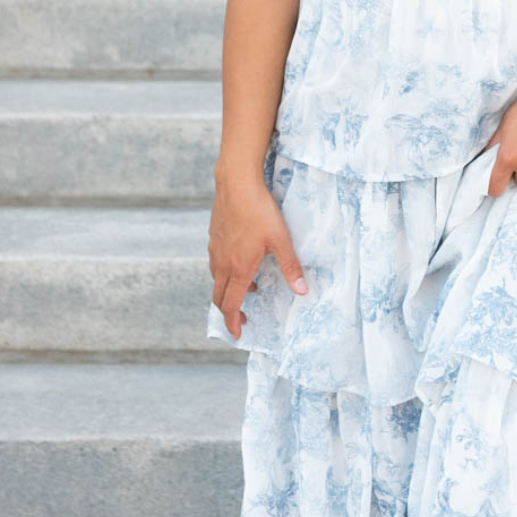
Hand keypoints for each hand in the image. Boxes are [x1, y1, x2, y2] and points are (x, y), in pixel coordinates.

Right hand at [208, 174, 307, 338]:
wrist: (236, 183)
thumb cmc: (259, 211)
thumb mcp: (281, 240)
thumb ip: (291, 267)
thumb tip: (303, 291)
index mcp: (238, 268)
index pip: (231, 305)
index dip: (233, 322)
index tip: (238, 333)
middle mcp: (222, 262)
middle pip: (219, 296)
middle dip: (229, 311)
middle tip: (242, 319)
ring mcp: (215, 249)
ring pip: (216, 279)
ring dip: (228, 290)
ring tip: (248, 289)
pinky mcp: (213, 236)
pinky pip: (215, 262)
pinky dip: (224, 272)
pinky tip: (238, 261)